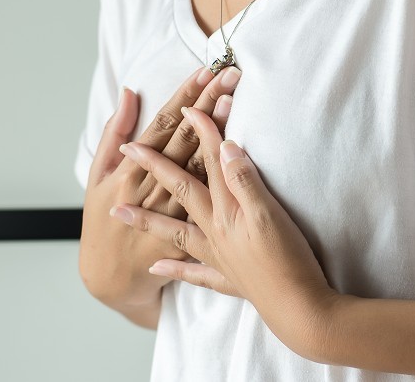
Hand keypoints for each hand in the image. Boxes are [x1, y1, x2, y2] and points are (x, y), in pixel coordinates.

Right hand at [79, 65, 240, 311]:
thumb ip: (114, 132)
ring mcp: (170, 211)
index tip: (204, 71)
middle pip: (184, 138)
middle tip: (230, 76)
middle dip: (207, 104)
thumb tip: (128, 92)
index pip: (161, 124)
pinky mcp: (186, 233)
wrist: (111, 278)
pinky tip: (238, 156)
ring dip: (218, 132)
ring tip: (235, 104)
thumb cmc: (102, 220)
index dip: (184, 96)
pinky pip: (208, 202)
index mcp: (128, 170)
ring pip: (199, 166)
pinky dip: (222, 179)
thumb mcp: (97, 175)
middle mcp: (149, 188)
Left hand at [112, 106, 339, 356]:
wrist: (297, 308)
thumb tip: (226, 147)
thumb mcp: (269, 215)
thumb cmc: (287, 259)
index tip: (188, 107)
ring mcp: (217, 255)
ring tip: (117, 212)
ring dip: (146, 220)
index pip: (210, 162)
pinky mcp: (228, 279)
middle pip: (182, 190)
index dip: (201, 132)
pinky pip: (192, 273)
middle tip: (129, 148)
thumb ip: (245, 181)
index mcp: (226, 210)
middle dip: (157, 165)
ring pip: (174, 232)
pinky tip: (157, 266)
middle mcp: (215, 230)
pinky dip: (173, 269)